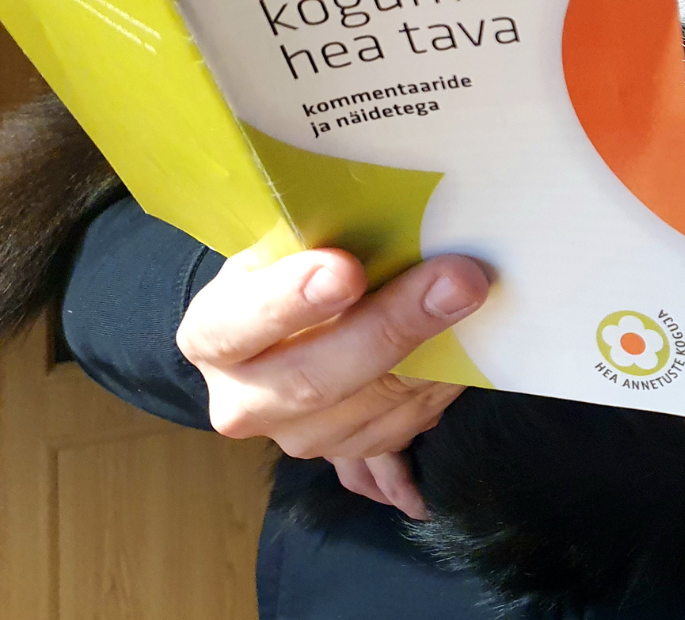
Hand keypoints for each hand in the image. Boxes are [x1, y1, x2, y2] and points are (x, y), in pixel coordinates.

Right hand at [176, 248, 487, 519]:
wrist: (283, 335)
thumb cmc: (286, 274)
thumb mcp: (281, 249)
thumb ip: (321, 244)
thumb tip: (399, 228)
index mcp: (211, 336)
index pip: (238, 323)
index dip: (291, 299)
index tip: (347, 272)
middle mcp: (244, 401)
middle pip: (316, 378)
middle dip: (394, 326)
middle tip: (457, 282)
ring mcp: (297, 438)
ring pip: (372, 410)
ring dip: (434, 358)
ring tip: (473, 302)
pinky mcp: (346, 455)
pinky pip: (403, 429)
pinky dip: (440, 389)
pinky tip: (464, 358)